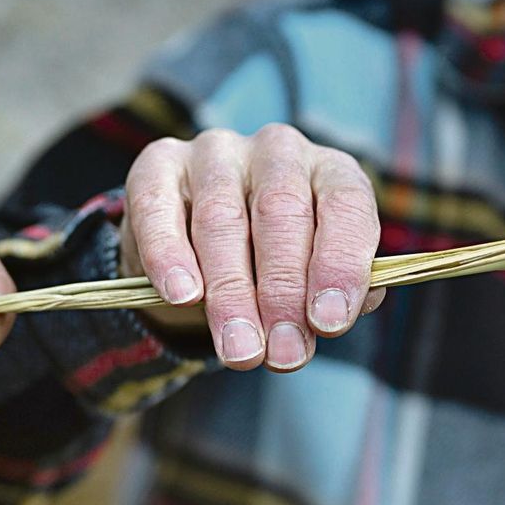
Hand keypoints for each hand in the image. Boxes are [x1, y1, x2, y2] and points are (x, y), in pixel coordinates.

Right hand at [119, 125, 383, 371]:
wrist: (196, 257)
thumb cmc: (271, 267)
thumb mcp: (311, 279)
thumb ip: (329, 296)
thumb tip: (333, 317)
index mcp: (329, 171)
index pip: (345, 205)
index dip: (340, 264)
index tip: (328, 323)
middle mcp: (277, 151)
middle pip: (281, 211)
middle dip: (282, 292)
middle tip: (281, 354)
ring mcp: (216, 151)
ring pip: (221, 217)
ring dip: (231, 292)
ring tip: (239, 349)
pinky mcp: (159, 163)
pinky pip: (159, 206)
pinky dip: (169, 255)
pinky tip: (182, 296)